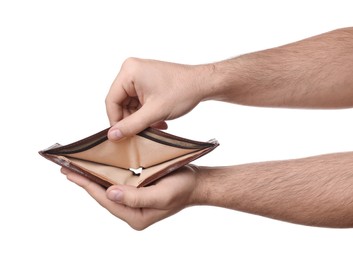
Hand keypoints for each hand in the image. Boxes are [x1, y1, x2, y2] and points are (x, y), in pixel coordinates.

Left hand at [61, 165, 198, 229]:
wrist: (197, 184)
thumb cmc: (182, 189)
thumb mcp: (161, 195)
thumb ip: (136, 197)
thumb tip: (110, 193)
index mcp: (135, 215)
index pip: (106, 200)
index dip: (89, 186)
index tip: (72, 174)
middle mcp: (132, 210)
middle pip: (104, 196)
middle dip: (86, 182)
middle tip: (67, 170)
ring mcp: (135, 202)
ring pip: (109, 190)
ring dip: (94, 179)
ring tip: (77, 169)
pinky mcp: (138, 192)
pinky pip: (118, 184)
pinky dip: (107, 176)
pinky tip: (100, 169)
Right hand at [105, 58, 213, 139]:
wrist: (203, 84)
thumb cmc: (182, 92)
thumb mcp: (154, 113)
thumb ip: (131, 125)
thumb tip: (112, 136)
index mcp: (129, 72)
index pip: (112, 101)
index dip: (116, 121)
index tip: (121, 136)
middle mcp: (131, 70)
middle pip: (121, 103)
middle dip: (132, 120)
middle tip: (142, 133)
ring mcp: (139, 75)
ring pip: (131, 105)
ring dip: (141, 119)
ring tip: (155, 126)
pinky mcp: (147, 81)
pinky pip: (139, 101)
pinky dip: (147, 113)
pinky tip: (158, 121)